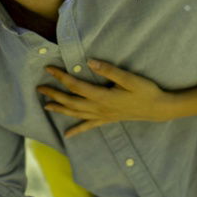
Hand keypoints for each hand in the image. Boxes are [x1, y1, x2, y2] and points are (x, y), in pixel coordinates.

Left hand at [38, 60, 174, 137]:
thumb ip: (109, 70)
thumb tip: (90, 61)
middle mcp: (98, 108)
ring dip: (60, 109)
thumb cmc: (145, 91)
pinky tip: (67, 135)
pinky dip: (76, 130)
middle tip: (39, 88)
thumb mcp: (129, 78)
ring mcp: (102, 116)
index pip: (76, 86)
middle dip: (54, 94)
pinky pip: (88, 126)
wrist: (157, 109)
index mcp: (102, 96)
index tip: (49, 69)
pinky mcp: (107, 120)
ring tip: (46, 105)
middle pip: (71, 101)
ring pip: (76, 114)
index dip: (61, 77)